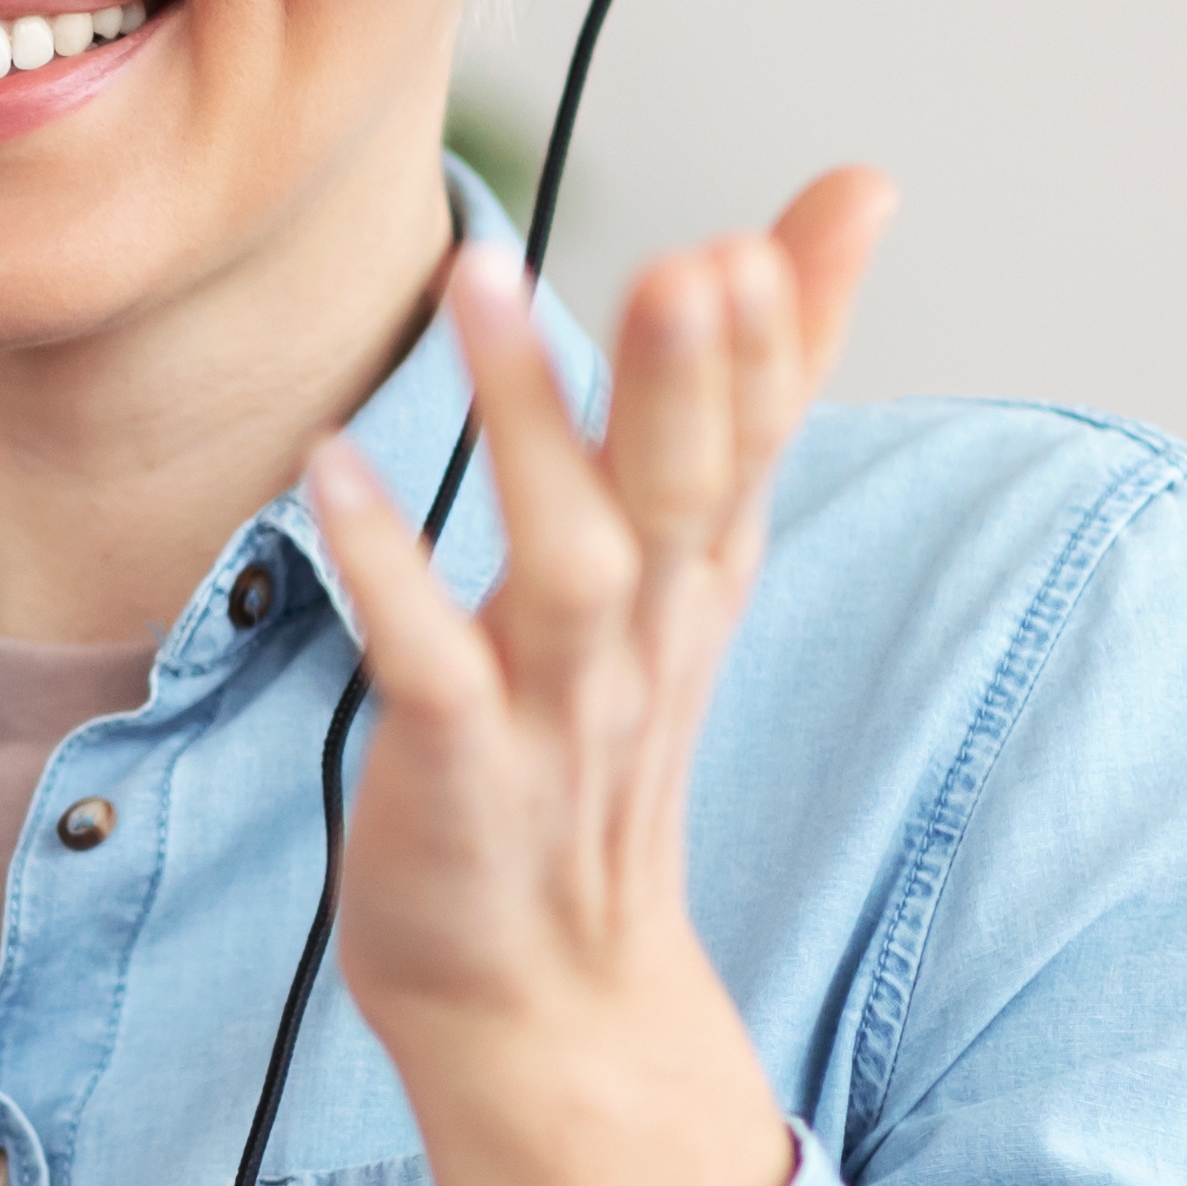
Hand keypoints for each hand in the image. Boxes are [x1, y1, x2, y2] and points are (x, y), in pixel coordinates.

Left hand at [300, 171, 899, 1185]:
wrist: (540, 985)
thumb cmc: (599, 733)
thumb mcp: (701, 551)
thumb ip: (764, 372)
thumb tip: (854, 199)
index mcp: (702, 574)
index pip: (762, 441)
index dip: (783, 339)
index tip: (802, 220)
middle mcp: (647, 632)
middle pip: (690, 491)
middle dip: (696, 377)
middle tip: (699, 257)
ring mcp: (557, 705)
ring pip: (567, 560)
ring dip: (534, 425)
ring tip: (484, 284)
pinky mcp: (460, 767)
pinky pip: (424, 661)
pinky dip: (384, 567)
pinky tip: (332, 468)